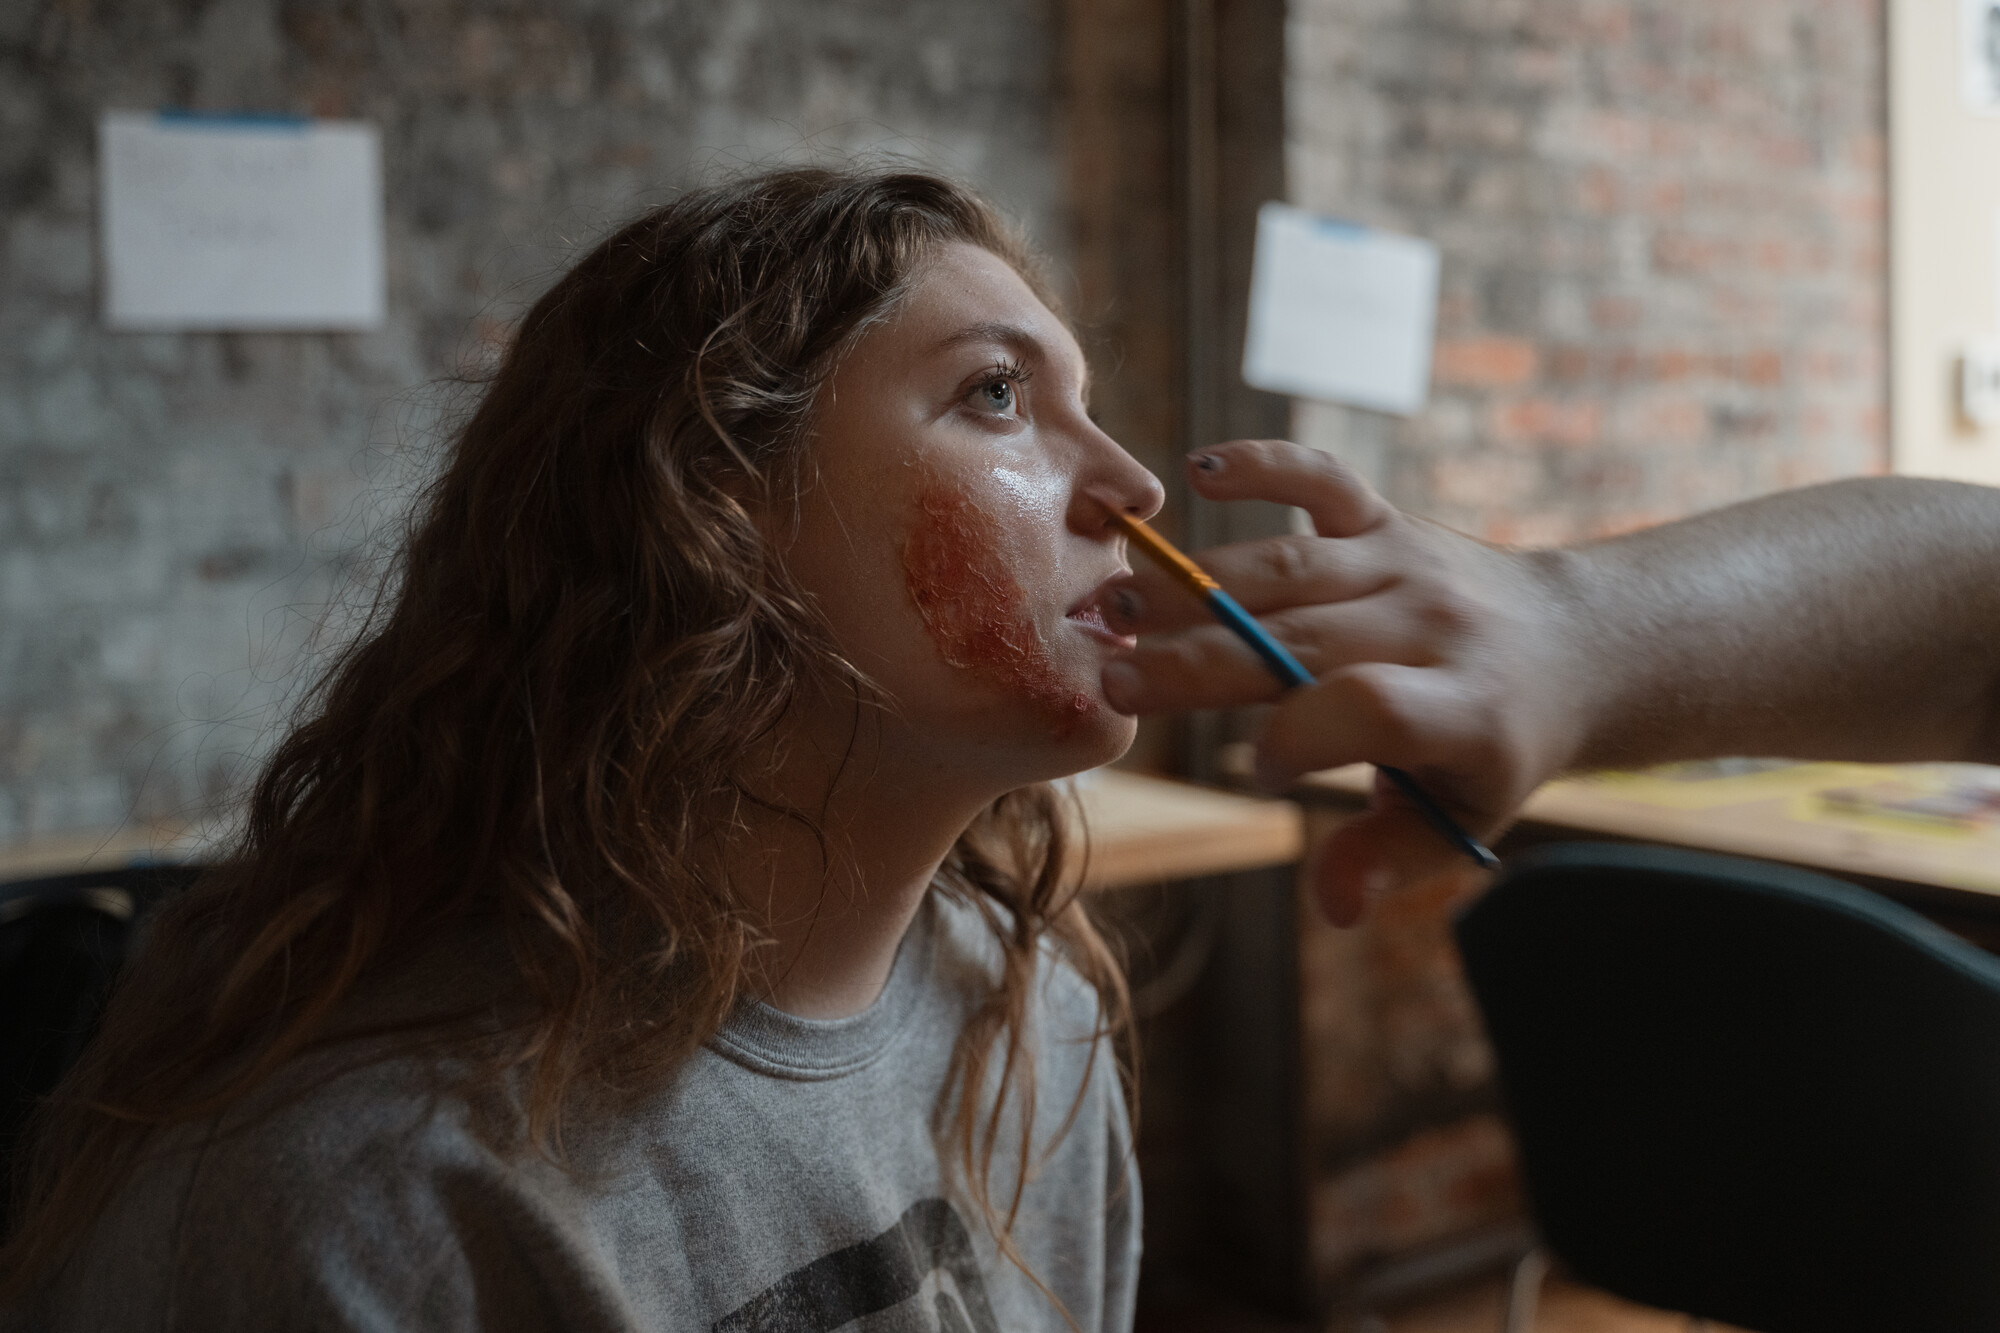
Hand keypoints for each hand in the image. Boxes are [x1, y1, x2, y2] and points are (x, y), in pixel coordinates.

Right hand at [1099, 440, 1591, 924]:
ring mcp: (1406, 564)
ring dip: (1195, 587)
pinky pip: (1323, 481)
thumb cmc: (1496, 749)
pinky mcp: (1386, 521)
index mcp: (1463, 710)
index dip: (1303, 736)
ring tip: (1114, 608)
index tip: (1250, 769)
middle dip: (1202, 661)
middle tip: (1116, 682)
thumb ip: (1389, 858)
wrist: (1574, 646)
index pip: (1373, 709)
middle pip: (1303, 637)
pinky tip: (1198, 472)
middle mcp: (1433, 627)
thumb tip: (1333, 908)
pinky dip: (1266, 465)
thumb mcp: (1463, 818)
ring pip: (1288, 569)